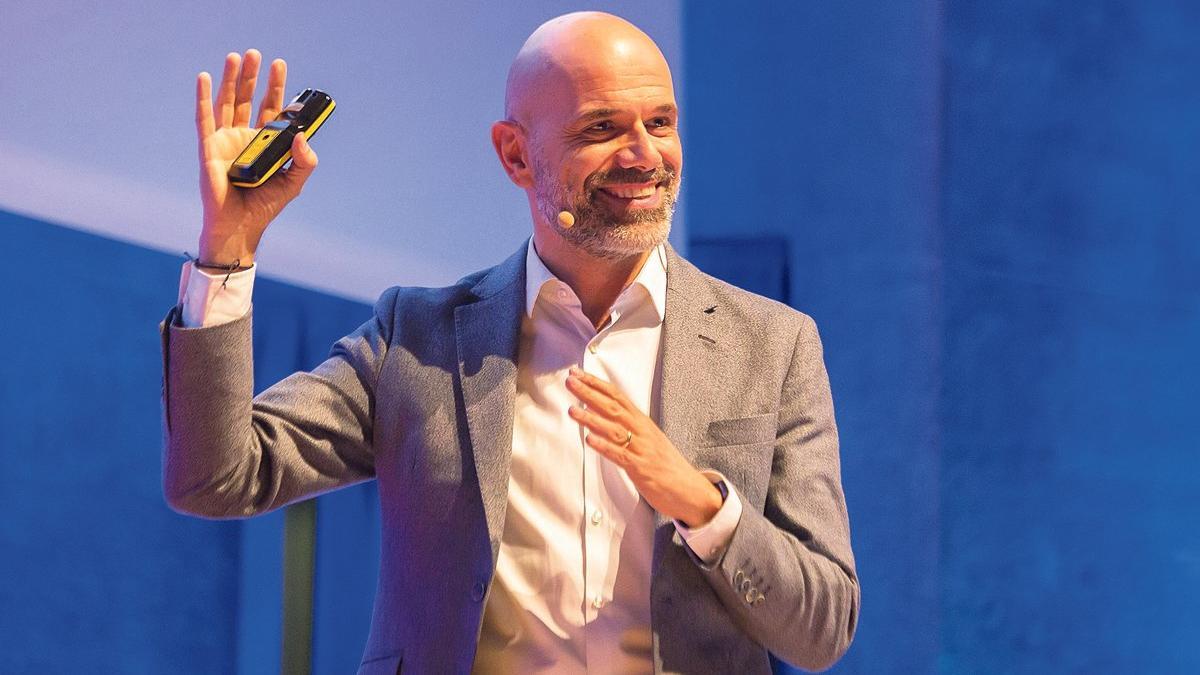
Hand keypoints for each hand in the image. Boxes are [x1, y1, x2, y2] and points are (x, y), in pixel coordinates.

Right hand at [195, 50, 319, 265]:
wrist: (240, 227)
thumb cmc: (265, 206)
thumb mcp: (294, 183)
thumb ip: (304, 161)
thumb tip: (303, 134)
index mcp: (266, 143)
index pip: (272, 108)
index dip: (276, 87)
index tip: (280, 65)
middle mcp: (245, 137)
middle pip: (249, 99)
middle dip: (253, 77)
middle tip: (257, 53)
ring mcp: (225, 140)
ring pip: (228, 103)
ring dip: (232, 80)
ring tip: (237, 56)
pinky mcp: (209, 148)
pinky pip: (205, 118)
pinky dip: (204, 97)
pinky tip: (205, 78)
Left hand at [565, 366, 722, 526]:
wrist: (690, 490)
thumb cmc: (666, 466)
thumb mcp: (648, 439)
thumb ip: (628, 427)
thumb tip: (603, 416)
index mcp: (642, 422)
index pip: (618, 396)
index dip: (597, 384)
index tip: (578, 374)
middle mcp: (642, 431)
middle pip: (613, 407)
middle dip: (590, 393)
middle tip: (571, 381)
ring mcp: (642, 449)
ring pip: (614, 429)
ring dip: (591, 419)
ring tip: (573, 410)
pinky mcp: (642, 469)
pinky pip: (621, 455)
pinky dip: (605, 447)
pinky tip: (591, 440)